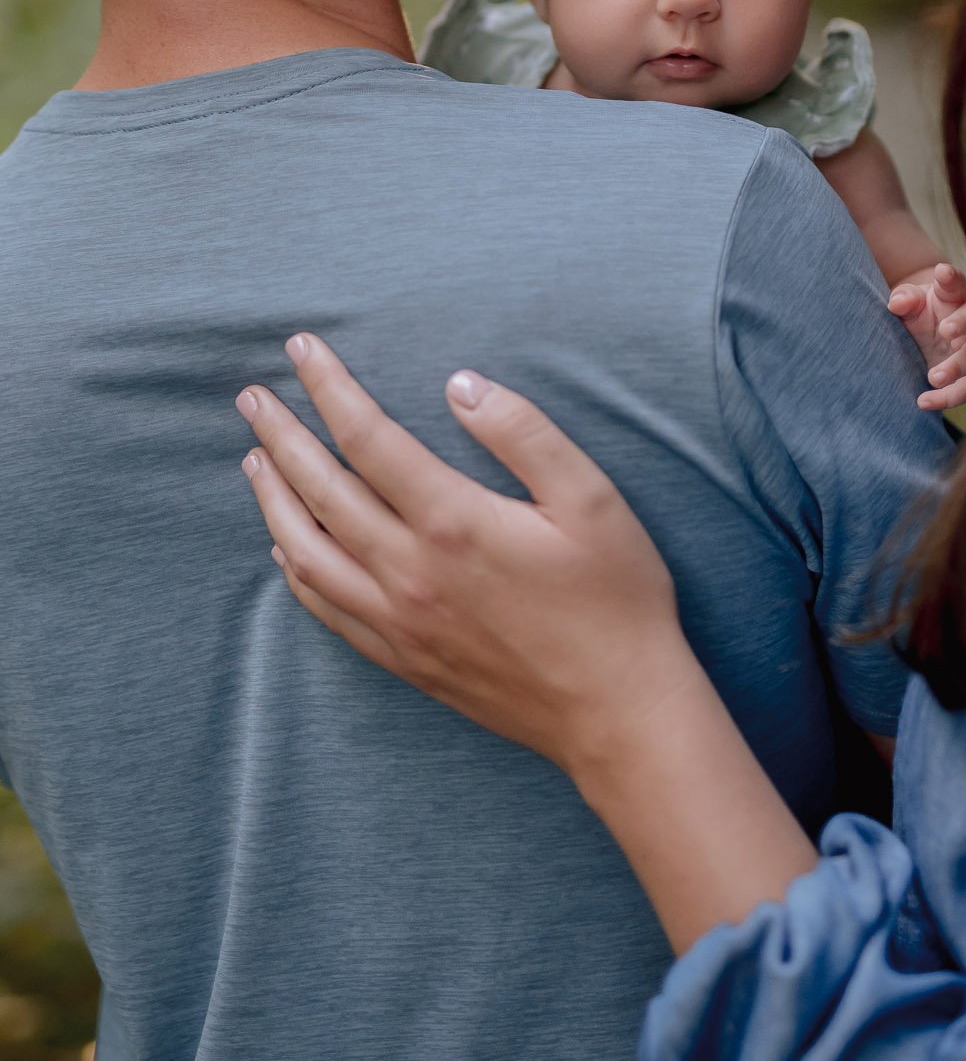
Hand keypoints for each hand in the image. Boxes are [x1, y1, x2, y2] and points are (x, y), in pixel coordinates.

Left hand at [235, 335, 701, 787]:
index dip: (329, 387)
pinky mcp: (403, 659)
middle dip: (282, 435)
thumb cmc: (616, 599)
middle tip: (250, 397)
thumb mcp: (591, 498)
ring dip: (273, 500)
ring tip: (254, 460)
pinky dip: (296, 571)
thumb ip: (522, 433)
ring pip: (308, 553)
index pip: (369, 437)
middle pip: (322, 490)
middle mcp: (410, 572)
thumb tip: (459, 383)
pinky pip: (327, 609)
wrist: (618, 712)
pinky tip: (286, 546)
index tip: (300, 348)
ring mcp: (400, 622)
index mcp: (453, 522)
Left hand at [887, 263, 965, 409]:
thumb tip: (897, 304)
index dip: (951, 277)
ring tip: (933, 377)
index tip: (941, 272)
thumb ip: (904, 299)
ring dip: (960, 366)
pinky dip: (950, 397)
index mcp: (956, 295)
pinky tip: (924, 401)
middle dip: (964, 323)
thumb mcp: (909, 303)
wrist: (931, 338)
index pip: (956, 283)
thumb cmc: (921, 313)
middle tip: (945, 330)